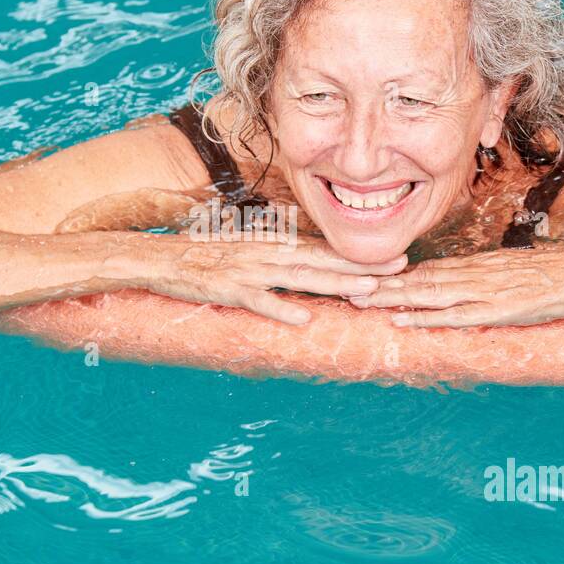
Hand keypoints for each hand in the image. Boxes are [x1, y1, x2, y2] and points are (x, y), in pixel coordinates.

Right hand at [137, 236, 406, 324]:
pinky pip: (261, 300)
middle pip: (323, 260)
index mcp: (275, 245)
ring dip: (335, 283)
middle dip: (362, 266)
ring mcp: (250, 271)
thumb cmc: (207, 258)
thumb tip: (309, 266)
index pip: (325, 250)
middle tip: (400, 270)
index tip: (395, 259)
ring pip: (300, 278)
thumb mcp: (249, 251)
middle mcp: (269, 254)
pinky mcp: (230, 289)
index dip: (360, 256)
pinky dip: (282, 308)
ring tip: (367, 290)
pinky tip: (305, 318)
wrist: (164, 257)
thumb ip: (279, 257)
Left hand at [348, 248, 563, 326]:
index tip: (366, 277)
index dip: (395, 274)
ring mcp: (480, 291)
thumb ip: (487, 276)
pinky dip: (425, 318)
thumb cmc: (553, 274)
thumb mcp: (513, 268)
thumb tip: (468, 281)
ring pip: (426, 294)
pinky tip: (402, 322)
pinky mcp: (493, 310)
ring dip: (392, 299)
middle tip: (346, 287)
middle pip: (417, 278)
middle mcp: (471, 274)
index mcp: (475, 265)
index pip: (426, 268)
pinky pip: (452, 315)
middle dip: (381, 284)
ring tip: (361, 301)